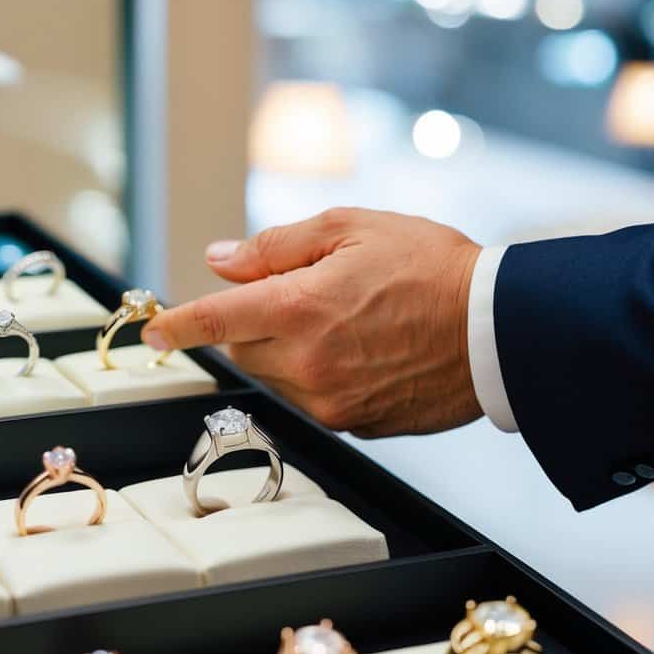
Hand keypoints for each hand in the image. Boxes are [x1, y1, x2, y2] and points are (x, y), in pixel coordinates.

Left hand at [143, 208, 482, 436]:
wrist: (499, 328)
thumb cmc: (433, 267)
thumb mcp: (352, 228)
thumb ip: (277, 246)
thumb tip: (222, 260)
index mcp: (299, 308)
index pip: (214, 320)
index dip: (176, 324)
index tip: (154, 330)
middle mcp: (307, 364)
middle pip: (244, 346)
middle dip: (254, 318)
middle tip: (303, 288)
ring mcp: (332, 402)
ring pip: (276, 374)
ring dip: (288, 346)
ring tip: (346, 315)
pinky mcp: (358, 425)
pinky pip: (314, 397)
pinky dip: (320, 371)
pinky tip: (364, 345)